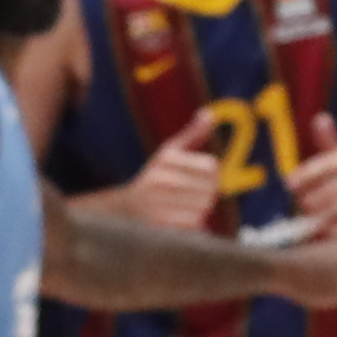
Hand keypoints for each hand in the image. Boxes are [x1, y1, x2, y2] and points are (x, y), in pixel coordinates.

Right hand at [122, 112, 222, 230]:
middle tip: (190, 196)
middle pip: (211, 188)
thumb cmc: (154, 178)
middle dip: (207, 194)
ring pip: (204, 206)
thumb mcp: (170, 152)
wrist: (124, 209)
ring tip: (182, 207)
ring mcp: (158, 201)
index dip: (211, 175)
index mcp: (166, 157)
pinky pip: (194, 222)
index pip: (212, 166)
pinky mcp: (159, 223)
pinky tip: (178, 219)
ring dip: (200, 210)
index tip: (198, 179)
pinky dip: (192, 223)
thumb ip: (193, 134)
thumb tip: (210, 113)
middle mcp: (160, 177)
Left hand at [289, 109, 336, 237]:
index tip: (289, 184)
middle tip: (301, 207)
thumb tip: (321, 118)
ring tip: (310, 221)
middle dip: (311, 200)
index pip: (326, 164)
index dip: (306, 174)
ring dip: (320, 217)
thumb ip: (328, 139)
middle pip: (330, 190)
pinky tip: (328, 231)